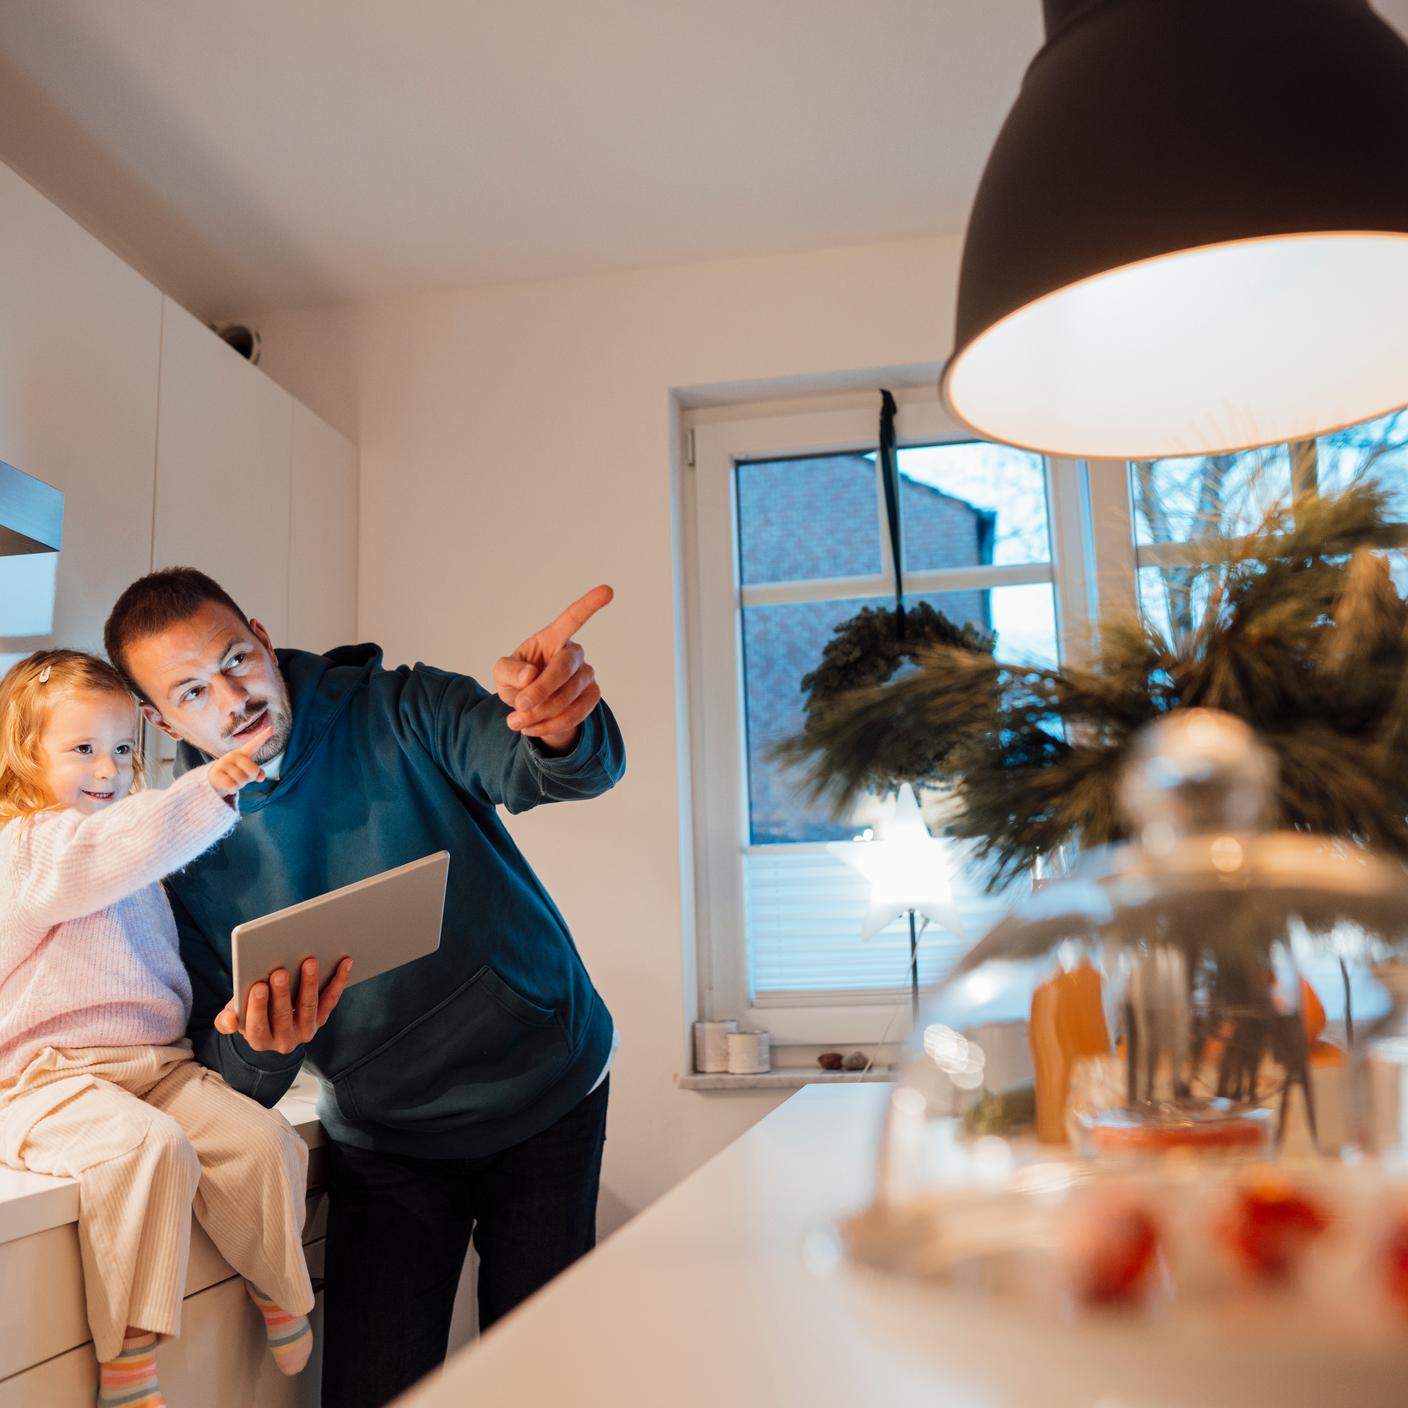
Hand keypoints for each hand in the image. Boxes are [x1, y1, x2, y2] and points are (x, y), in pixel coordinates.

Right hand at [208, 725, 273, 795]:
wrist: (213, 780)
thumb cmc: (234, 774)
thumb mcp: (246, 772)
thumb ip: (257, 772)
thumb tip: (261, 777)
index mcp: (242, 753)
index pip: (254, 745)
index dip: (263, 737)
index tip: (271, 728)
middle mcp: (232, 756)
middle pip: (252, 770)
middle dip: (251, 778)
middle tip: (243, 778)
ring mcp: (223, 764)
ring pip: (242, 780)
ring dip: (240, 785)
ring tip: (233, 780)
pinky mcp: (215, 774)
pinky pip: (232, 786)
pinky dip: (233, 790)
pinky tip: (228, 786)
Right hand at [214, 956, 352, 1052]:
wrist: (273, 1026)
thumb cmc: (250, 1012)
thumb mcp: (235, 1017)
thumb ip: (227, 1019)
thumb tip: (229, 1021)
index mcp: (258, 1039)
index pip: (257, 1026)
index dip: (257, 1007)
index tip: (258, 986)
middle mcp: (283, 1040)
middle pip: (283, 1015)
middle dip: (281, 993)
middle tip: (280, 971)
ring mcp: (305, 1030)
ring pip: (309, 1006)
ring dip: (310, 983)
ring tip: (309, 961)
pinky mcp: (321, 1019)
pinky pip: (331, 999)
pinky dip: (338, 980)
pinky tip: (344, 962)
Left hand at [494, 585, 612, 752]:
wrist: (531, 708)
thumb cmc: (517, 681)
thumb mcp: (502, 674)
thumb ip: (510, 670)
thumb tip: (530, 676)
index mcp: (552, 638)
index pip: (572, 618)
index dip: (589, 605)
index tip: (608, 590)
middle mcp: (574, 653)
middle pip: (564, 668)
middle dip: (540, 691)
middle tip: (519, 706)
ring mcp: (587, 675)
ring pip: (568, 696)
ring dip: (540, 713)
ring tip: (516, 721)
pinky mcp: (592, 697)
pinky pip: (575, 714)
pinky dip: (550, 724)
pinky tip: (531, 726)